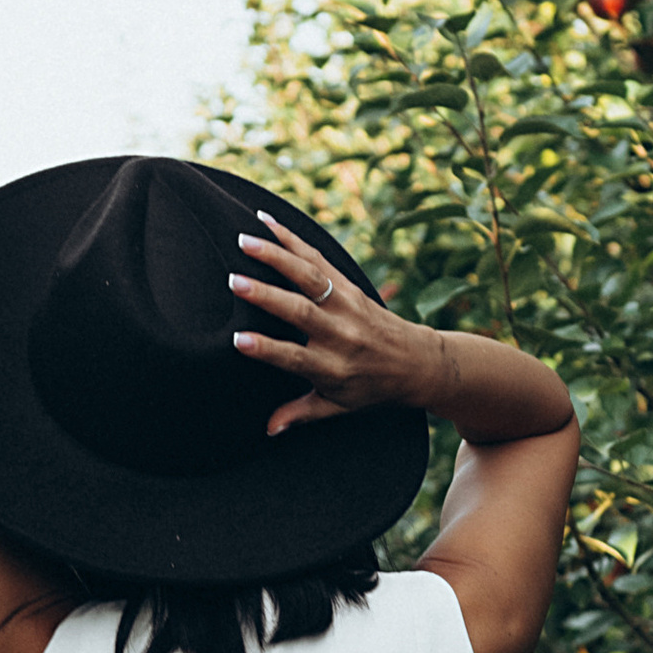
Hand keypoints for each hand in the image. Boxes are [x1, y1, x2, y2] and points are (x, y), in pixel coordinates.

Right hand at [228, 214, 424, 435]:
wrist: (418, 362)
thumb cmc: (371, 388)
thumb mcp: (339, 407)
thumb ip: (301, 413)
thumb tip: (268, 429)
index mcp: (334, 369)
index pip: (296, 359)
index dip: (267, 349)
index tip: (239, 340)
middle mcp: (341, 335)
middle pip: (301, 312)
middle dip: (267, 296)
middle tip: (234, 281)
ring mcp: (348, 306)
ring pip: (310, 277)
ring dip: (277, 255)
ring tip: (244, 240)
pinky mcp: (351, 285)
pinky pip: (319, 259)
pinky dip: (293, 240)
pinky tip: (267, 223)